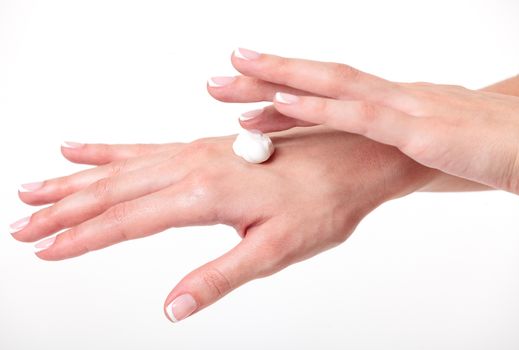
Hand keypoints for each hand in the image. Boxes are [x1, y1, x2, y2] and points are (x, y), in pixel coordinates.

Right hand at [11, 127, 434, 321]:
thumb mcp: (273, 250)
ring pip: (122, 167)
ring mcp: (196, 152)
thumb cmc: (320, 205)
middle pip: (114, 190)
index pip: (129, 220)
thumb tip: (172, 308)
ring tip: (37, 188)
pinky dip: (109, 150)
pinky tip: (83, 149)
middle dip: (65, 210)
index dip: (83, 238)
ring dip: (76, 180)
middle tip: (22, 225)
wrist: (348, 160)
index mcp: (205, 193)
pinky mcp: (204, 147)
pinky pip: (146, 148)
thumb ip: (219, 277)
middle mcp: (193, 165)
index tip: (45, 250)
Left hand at [208, 48, 518, 194]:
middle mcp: (390, 96)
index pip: (325, 92)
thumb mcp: (424, 143)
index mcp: (389, 103)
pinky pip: (362, 114)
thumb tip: (354, 156)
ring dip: (281, 79)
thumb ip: (387, 143)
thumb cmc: (480, 147)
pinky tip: (283, 100)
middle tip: (218, 76)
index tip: (240, 86)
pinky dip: (320, 105)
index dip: (280, 88)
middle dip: (265, 76)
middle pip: (317, 80)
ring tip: (234, 75)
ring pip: (332, 85)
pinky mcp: (421, 130)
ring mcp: (404, 108)